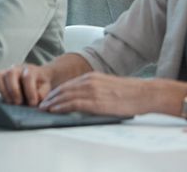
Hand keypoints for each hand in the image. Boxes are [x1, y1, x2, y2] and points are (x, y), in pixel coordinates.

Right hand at [0, 63, 53, 106]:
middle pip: (11, 74)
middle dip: (14, 90)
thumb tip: (36, 99)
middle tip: (18, 102)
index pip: (28, 76)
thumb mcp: (46, 87)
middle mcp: (14, 69)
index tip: (33, 103)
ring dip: (3, 91)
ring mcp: (3, 73)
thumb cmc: (39, 83)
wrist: (36, 77)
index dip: (30, 91)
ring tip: (10, 102)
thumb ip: (43, 92)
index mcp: (29, 69)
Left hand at [40, 73, 164, 117]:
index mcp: (92, 76)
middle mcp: (89, 81)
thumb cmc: (130, 93)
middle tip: (41, 104)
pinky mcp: (96, 101)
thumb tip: (83, 99)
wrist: (145, 93)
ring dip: (52, 102)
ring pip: (65, 95)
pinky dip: (61, 106)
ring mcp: (92, 91)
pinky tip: (54, 110)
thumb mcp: (108, 86)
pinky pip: (73, 103)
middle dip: (50, 97)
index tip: (48, 98)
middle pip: (63, 89)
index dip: (56, 92)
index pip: (68, 84)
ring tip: (44, 108)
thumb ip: (94, 89)